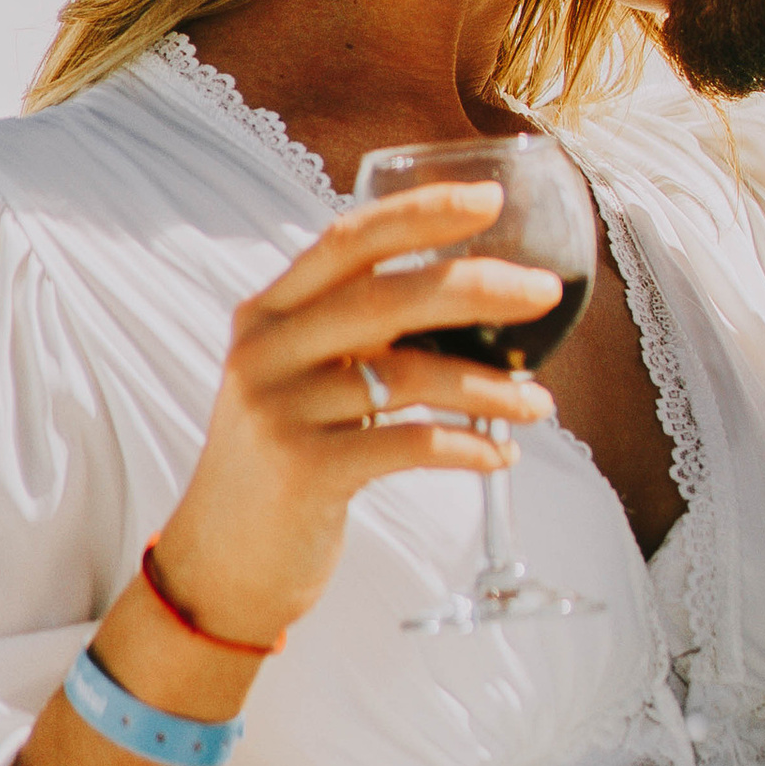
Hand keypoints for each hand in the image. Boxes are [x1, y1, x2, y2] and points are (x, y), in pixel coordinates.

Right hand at [145, 185, 566, 651]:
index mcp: (266, 315)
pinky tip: (499, 456)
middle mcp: (265, 352)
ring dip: (489, 387)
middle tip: (544, 293)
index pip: (347, 241)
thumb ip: (348, 338)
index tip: (487, 200)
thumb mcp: (296, 385)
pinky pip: (410, 443)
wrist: (219, 565)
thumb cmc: (281, 468)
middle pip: (387, 296)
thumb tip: (464, 301)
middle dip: (477, 287)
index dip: (418, 214)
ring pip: (409, 375)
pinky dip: (467, 448)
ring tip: (538, 403)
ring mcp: (280, 410)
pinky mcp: (304, 470)